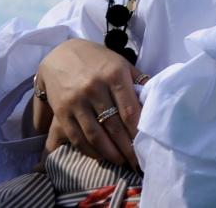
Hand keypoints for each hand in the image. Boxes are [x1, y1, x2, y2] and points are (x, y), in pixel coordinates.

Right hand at [36, 39, 142, 169]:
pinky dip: (89, 150)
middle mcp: (95, 89)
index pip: (129, 110)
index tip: (146, 143)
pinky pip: (76, 136)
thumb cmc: (98, 59)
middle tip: (137, 161)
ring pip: (95, 134)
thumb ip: (137, 81)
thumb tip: (155, 100)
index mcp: (114, 75)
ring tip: (121, 162)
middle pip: (114, 126)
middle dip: (126, 147)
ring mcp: (76, 101)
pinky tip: (100, 156)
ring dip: (110, 152)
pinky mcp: (61, 111)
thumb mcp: (121, 63)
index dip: (138, 130)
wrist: (59, 53)